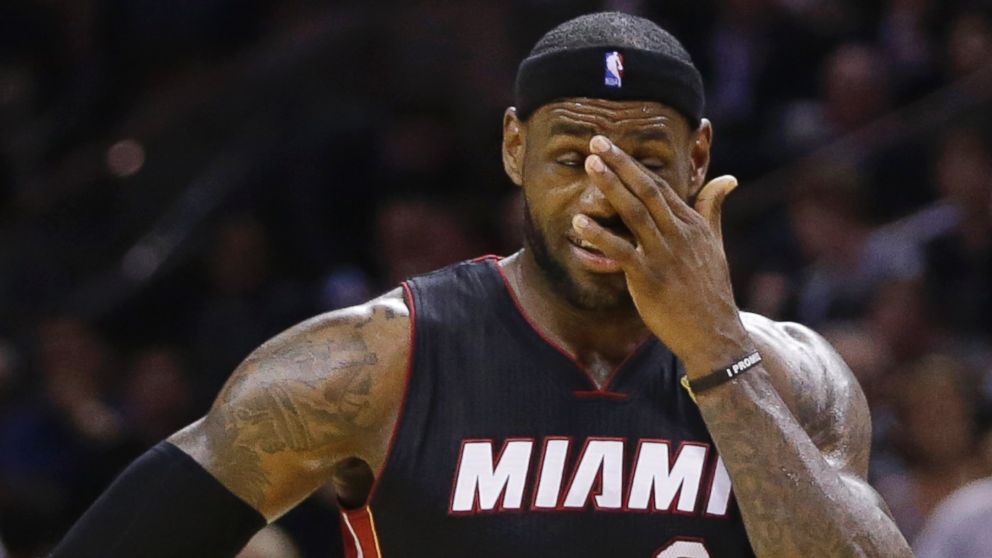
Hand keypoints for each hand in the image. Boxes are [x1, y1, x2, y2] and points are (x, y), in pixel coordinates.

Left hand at [573, 135, 750, 376]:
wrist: (714, 333)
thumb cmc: (710, 290)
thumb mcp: (715, 244)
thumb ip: (712, 209)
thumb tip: (728, 178)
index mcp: (692, 224)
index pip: (660, 186)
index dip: (634, 164)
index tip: (612, 146)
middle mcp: (678, 234)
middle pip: (646, 190)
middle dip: (620, 163)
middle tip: (596, 141)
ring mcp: (663, 255)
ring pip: (634, 213)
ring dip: (610, 187)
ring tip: (589, 166)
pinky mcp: (649, 278)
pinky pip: (620, 252)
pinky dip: (599, 236)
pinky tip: (578, 223)